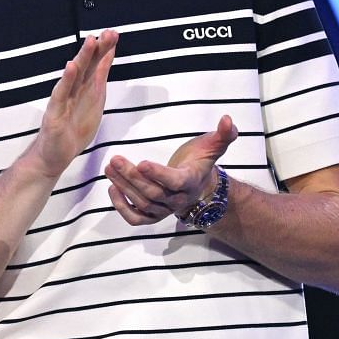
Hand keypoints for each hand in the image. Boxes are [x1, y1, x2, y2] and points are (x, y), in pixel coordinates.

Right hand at [26, 31, 118, 178]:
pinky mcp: (54, 113)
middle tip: (108, 33)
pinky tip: (71, 67)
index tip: (114, 35)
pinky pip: (61, 94)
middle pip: (87, 67)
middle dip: (98, 49)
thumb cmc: (71, 134)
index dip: (105, 52)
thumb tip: (104, 68)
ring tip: (90, 42)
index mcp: (84, 92)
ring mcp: (62, 101)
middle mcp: (73, 92)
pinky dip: (67, 80)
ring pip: (74, 76)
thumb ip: (97, 88)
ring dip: (83, 58)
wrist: (53, 157)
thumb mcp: (91, 109)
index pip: (96, 68)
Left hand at [105, 116, 237, 225]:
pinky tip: (112, 188)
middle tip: (115, 160)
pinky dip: (122, 207)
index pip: (175, 182)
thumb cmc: (200, 163)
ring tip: (110, 168)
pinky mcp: (153, 216)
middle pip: (153, 193)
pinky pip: (136, 219)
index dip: (159, 174)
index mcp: (190, 182)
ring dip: (123, 186)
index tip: (142, 163)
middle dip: (132, 177)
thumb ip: (222, 135)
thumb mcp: (212, 147)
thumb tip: (228, 119)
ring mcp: (164, 210)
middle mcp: (177, 199)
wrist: (198, 187)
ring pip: (142, 203)